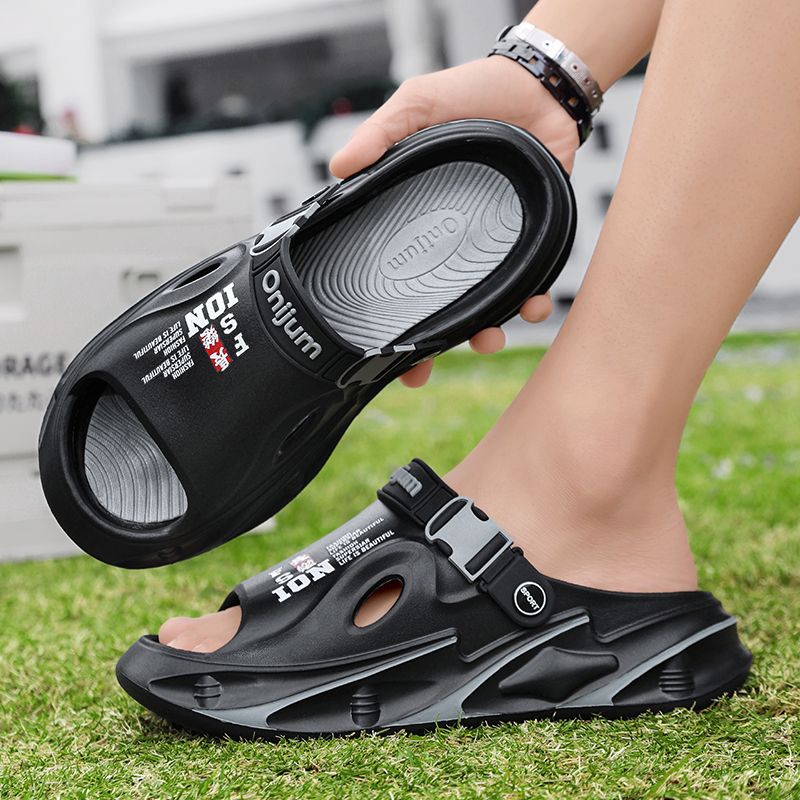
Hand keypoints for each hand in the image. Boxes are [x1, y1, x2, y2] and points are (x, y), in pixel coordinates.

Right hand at [330, 56, 578, 386]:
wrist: (538, 88)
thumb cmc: (473, 93)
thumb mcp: (419, 106)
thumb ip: (382, 133)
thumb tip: (338, 168)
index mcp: (414, 220)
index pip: (390, 275)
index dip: (381, 316)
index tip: (373, 352)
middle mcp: (448, 243)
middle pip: (432, 308)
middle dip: (426, 348)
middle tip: (417, 373)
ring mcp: (488, 249)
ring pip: (481, 308)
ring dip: (483, 334)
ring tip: (486, 340)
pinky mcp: (530, 243)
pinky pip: (531, 285)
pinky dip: (533, 304)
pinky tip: (534, 307)